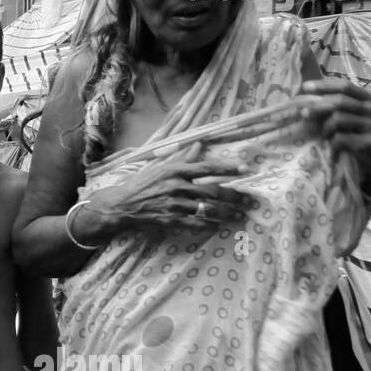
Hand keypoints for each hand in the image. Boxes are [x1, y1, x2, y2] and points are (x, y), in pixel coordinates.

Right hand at [85, 144, 250, 232]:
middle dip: (233, 196)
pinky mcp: (171, 220)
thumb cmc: (142, 184)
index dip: (227, 168)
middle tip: (248, 199)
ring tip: (239, 214)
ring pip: (207, 209)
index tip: (245, 169)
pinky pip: (196, 224)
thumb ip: (182, 157)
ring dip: (226, 213)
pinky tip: (220, 226)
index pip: (206, 167)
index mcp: (174, 170)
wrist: (121, 205)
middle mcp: (176, 186)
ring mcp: (174, 204)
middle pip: (212, 191)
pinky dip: (210, 225)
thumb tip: (199, 144)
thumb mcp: (160, 167)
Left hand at [298, 79, 370, 193]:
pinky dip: (332, 146)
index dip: (324, 86)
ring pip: (338, 118)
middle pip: (340, 101)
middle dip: (317, 106)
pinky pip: (341, 138)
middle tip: (303, 114)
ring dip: (325, 129)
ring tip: (325, 138)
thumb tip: (307, 95)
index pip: (346, 86)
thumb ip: (335, 108)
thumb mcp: (349, 121)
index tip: (305, 87)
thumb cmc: (359, 140)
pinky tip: (333, 152)